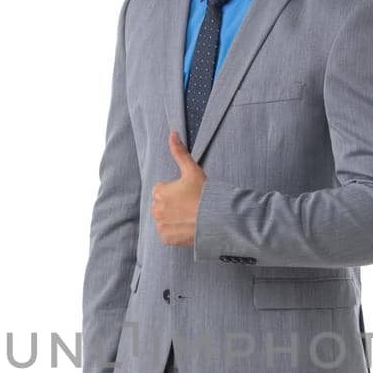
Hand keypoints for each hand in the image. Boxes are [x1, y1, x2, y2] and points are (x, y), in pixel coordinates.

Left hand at [151, 130, 205, 246]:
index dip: (175, 191)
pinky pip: (168, 234)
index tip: (187, 194)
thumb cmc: (204, 194)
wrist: (215, 220)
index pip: (161, 190)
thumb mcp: (192, 170)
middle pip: (161, 206)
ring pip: (164, 220)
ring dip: (173, 219)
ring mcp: (161, 226)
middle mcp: (156, 210)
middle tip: (190, 206)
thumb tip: (172, 133)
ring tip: (190, 217)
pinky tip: (188, 227)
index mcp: (159, 192)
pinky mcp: (166, 239)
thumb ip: (179, 152)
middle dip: (172, 205)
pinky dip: (175, 232)